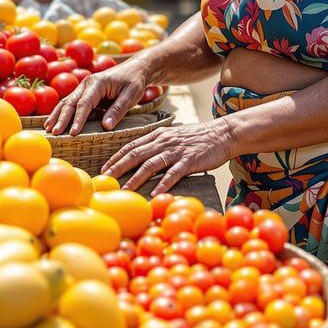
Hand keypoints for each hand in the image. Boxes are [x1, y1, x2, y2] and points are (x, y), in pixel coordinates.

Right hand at [45, 60, 149, 136]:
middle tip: (55, 133)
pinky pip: (72, 103)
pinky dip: (62, 113)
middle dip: (62, 119)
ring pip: (67, 102)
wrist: (135, 68)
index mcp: (97, 83)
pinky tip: (54, 122)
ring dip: (57, 115)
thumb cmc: (134, 81)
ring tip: (48, 129)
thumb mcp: (131, 95)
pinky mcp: (85, 93)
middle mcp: (87, 83)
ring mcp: (84, 87)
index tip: (73, 133)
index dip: (78, 119)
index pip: (84, 103)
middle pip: (70, 103)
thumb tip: (106, 126)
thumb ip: (118, 110)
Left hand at [104, 121, 236, 194]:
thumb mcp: (174, 136)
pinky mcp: (189, 160)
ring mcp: (176, 151)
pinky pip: (173, 174)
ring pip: (150, 164)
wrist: (223, 133)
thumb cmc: (198, 138)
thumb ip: (158, 145)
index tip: (104, 168)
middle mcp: (164, 141)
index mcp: (158, 135)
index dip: (116, 157)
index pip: (131, 146)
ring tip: (125, 190)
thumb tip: (142, 158)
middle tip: (106, 179)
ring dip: (135, 178)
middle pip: (135, 154)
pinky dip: (163, 184)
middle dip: (118, 167)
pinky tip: (155, 194)